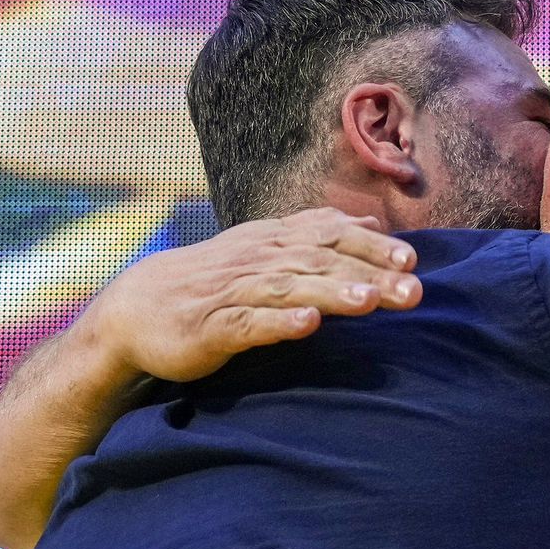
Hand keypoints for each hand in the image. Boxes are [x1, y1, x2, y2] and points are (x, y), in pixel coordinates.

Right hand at [82, 209, 419, 385]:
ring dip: (330, 293)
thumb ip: (315, 234)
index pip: (329, 234)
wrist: (136, 307)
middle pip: (319, 261)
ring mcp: (232, 293)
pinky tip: (306, 326)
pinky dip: (278, 322)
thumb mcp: (264, 249)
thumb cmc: (210, 281)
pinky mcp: (210, 328)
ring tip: (369, 301)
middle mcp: (257, 260)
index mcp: (273, 241)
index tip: (412, 259)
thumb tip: (366, 220)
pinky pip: (248, 323)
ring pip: (288, 288)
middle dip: (368, 273)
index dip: (370, 245)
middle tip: (414, 290)